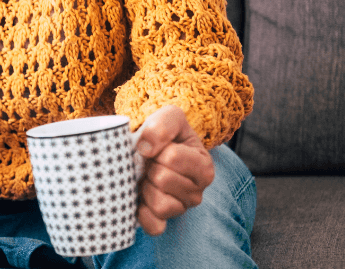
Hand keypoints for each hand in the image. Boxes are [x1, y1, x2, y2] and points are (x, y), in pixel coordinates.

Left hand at [134, 105, 214, 235]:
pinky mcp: (164, 221)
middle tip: (150, 162)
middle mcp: (197, 191)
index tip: (157, 147)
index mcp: (204, 166)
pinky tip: (140, 197)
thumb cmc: (164, 133)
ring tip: (147, 177)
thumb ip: (162, 125)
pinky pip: (154, 226)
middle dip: (150, 167)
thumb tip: (145, 148)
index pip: (173, 158)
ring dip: (146, 188)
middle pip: (163, 180)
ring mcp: (181, 208)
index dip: (157, 149)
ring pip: (160, 205)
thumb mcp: (170, 117)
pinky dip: (143, 214)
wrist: (151, 147)